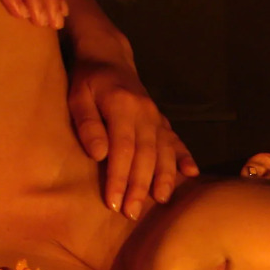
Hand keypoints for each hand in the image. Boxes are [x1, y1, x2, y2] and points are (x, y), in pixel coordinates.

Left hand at [69, 55, 198, 218]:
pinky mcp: (162, 119)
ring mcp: (156, 116)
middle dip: (139, 186)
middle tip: (131, 213)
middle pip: (145, 155)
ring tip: (161, 200)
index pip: (122, 149)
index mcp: (122, 106)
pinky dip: (185, 156)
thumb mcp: (77, 97)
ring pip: (164, 151)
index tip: (113, 202)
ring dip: (163, 177)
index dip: (119, 177)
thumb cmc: (88, 81)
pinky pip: (176, 139)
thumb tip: (98, 154)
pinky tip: (192, 173)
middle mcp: (144, 113)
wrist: (109, 56)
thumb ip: (88, 124)